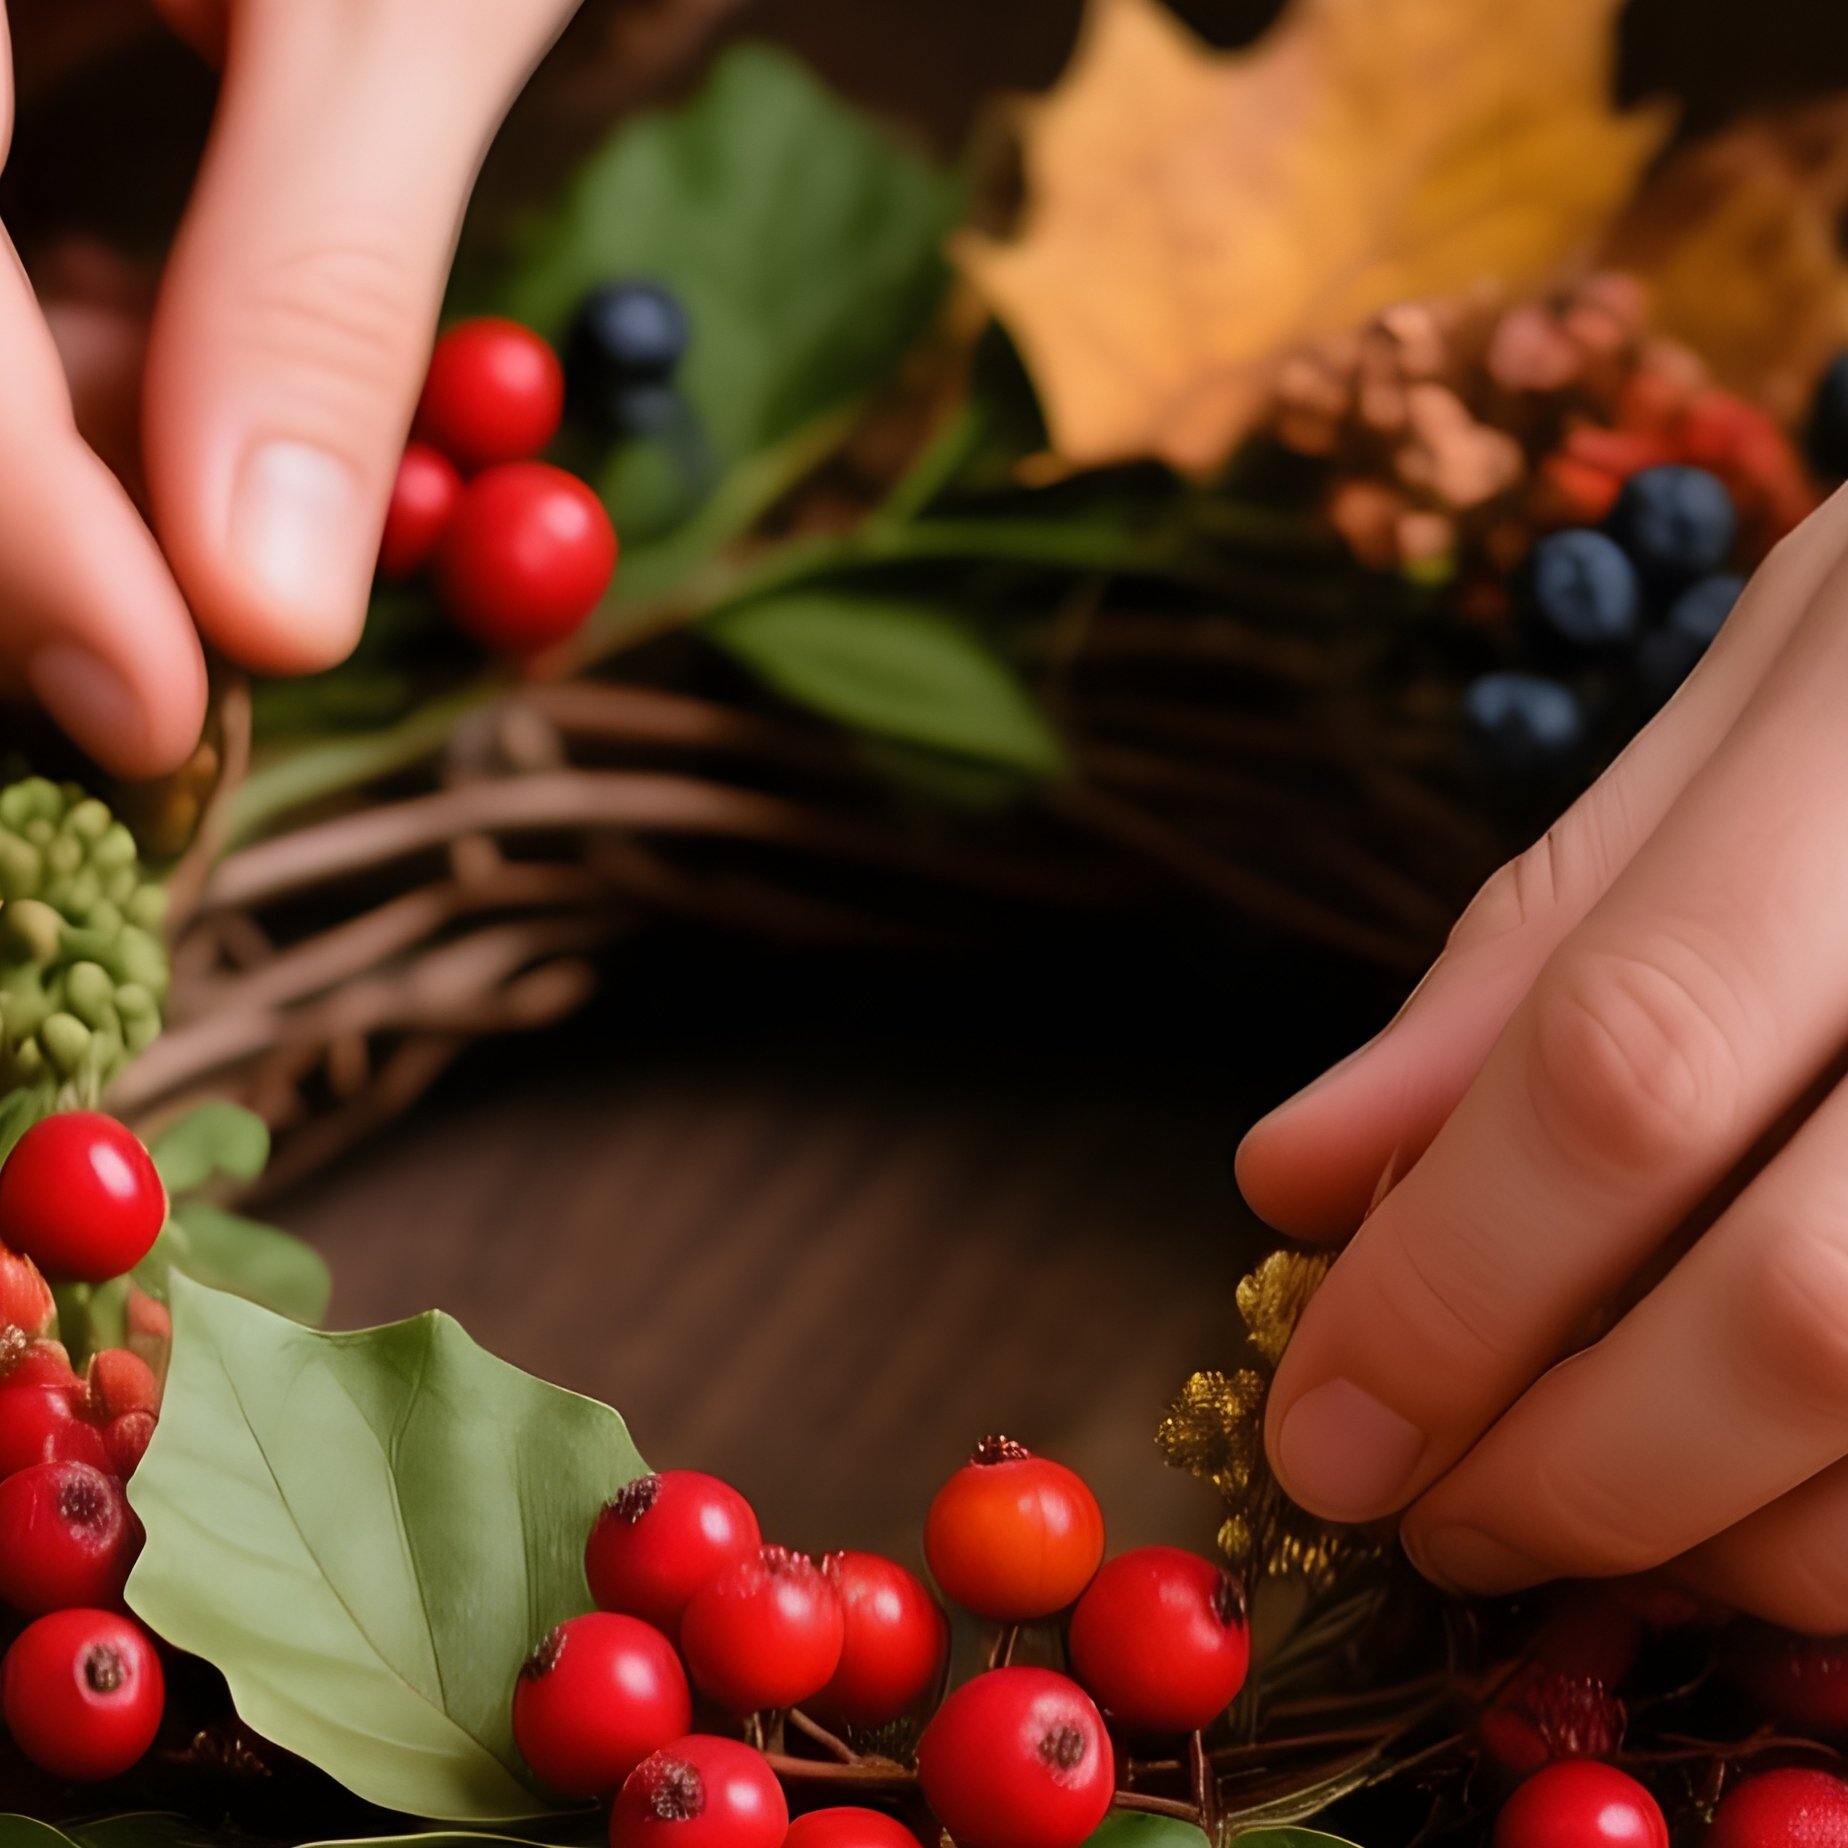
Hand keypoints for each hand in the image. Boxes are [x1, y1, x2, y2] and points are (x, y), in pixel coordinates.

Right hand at [0, 0, 576, 776]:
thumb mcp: (389, 2)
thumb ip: (315, 289)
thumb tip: (269, 611)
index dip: (10, 525)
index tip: (149, 711)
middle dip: (22, 509)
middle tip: (157, 665)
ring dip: (52, 455)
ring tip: (201, 525)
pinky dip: (56, 356)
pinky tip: (168, 388)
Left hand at [1238, 482, 1847, 1631]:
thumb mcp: (1754, 711)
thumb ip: (1531, 943)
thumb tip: (1297, 1181)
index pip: (1628, 1060)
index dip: (1447, 1283)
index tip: (1321, 1429)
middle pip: (1799, 1305)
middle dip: (1566, 1462)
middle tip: (1418, 1508)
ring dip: (1719, 1534)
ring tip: (1571, 1506)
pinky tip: (1758, 1494)